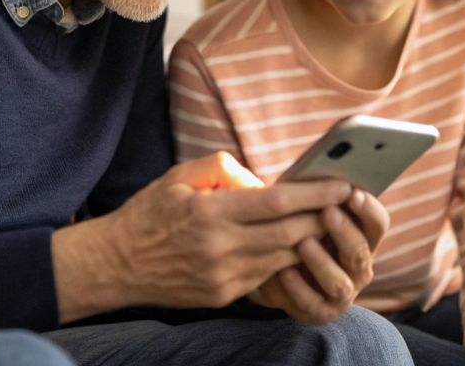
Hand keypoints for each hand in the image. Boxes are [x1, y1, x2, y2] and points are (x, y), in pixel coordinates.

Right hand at [50, 153, 351, 322]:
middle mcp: (220, 247)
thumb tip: (258, 178)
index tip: (342, 184)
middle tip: (347, 204)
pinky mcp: (224, 295)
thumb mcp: (178, 177)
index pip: (278, 202)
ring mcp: (223, 277)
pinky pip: (265, 276)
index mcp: (210, 212)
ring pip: (283, 259)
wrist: (117, 264)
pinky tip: (297, 247)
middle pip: (290, 234)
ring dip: (311, 242)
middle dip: (323, 218)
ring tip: (330, 224)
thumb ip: (221, 168)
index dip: (315, 193)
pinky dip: (285, 261)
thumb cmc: (149, 214)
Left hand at [249, 188, 388, 325]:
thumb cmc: (294, 226)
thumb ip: (315, 195)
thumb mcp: (304, 209)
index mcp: (363, 237)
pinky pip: (311, 303)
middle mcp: (359, 268)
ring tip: (303, 242)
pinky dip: (297, 287)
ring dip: (322, 261)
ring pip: (339, 282)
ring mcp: (342, 294)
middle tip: (326, 211)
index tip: (352, 192)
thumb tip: (315, 170)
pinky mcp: (320, 312)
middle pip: (360, 251)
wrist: (272, 267)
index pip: (378, 223)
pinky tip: (283, 270)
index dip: (368, 208)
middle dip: (344, 230)